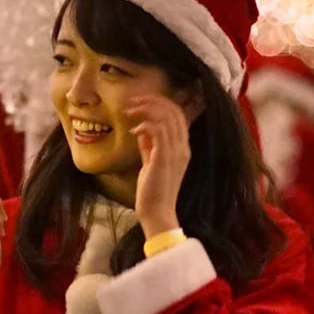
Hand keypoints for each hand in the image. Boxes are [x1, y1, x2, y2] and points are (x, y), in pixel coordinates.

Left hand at [127, 94, 191, 236]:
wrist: (157, 213)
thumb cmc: (152, 192)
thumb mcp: (150, 164)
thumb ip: (149, 147)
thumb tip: (141, 131)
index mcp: (182, 148)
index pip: (178, 115)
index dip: (161, 103)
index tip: (141, 102)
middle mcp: (183, 147)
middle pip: (174, 111)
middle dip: (152, 100)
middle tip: (132, 101)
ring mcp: (176, 152)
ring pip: (166, 117)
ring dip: (146, 109)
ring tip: (130, 110)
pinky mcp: (165, 157)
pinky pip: (158, 130)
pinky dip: (145, 125)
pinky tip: (134, 130)